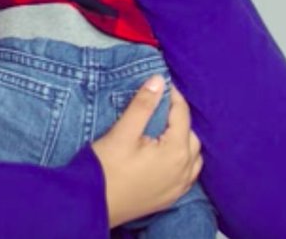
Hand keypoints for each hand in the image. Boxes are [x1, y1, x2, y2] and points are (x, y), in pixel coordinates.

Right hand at [92, 76, 203, 227]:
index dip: (172, 95)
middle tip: (159, 106)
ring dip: (183, 140)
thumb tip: (159, 80)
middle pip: (190, 134)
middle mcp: (184, 169)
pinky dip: (183, 160)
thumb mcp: (122, 133)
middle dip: (178, 117)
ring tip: (164, 129)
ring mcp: (179, 186)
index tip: (162, 84)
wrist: (92, 205)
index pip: (182, 114)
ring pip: (193, 156)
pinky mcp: (170, 197)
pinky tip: (168, 156)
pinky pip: (187, 174)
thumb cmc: (106, 169)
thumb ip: (143, 105)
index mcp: (176, 151)